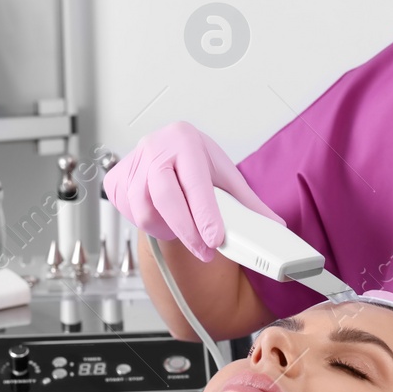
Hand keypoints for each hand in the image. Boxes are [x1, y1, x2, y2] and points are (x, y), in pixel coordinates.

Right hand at [104, 121, 284, 262]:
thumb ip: (248, 202)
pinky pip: (131, 214)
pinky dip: (150, 224)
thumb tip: (276, 226)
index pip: (194, 182)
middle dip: (187, 231)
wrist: (168, 152)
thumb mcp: (224, 176)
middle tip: (206, 251)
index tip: (215, 239)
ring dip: (168, 230)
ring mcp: (132, 164)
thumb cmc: (197, 164)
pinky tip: (165, 221)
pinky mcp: (117, 181)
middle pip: (165, 198)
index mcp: (184, 139)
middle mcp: (154, 147)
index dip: (204, 214)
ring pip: (145, 211)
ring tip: (187, 232)